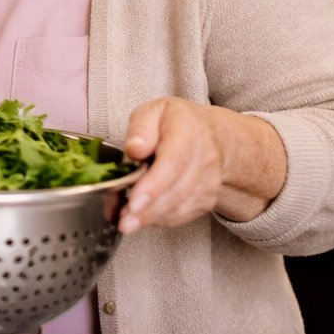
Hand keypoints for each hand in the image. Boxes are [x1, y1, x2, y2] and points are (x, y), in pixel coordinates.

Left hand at [118, 97, 227, 233]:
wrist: (209, 135)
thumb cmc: (174, 122)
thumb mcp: (153, 112)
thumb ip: (141, 128)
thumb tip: (134, 149)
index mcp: (188, 132)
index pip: (173, 162)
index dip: (153, 185)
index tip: (133, 201)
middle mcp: (204, 159)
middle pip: (177, 190)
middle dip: (148, 209)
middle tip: (124, 221)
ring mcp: (208, 182)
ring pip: (180, 207)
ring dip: (151, 218)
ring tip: (126, 222)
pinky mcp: (206, 199)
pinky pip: (183, 215)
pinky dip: (160, 219)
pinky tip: (141, 218)